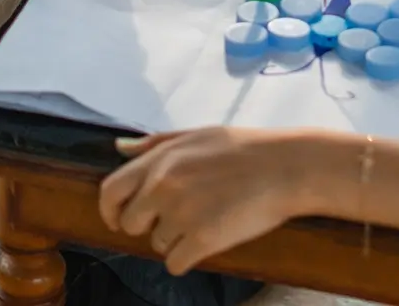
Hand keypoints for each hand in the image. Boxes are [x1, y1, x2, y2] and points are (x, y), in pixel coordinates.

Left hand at [99, 128, 307, 274]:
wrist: (288, 166)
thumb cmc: (245, 148)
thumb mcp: (198, 134)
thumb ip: (156, 143)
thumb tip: (119, 148)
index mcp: (161, 159)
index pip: (110, 191)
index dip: (112, 210)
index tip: (123, 218)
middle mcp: (164, 185)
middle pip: (132, 223)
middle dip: (150, 224)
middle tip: (181, 216)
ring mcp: (181, 213)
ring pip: (157, 244)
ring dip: (177, 239)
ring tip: (209, 216)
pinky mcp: (201, 240)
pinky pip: (176, 263)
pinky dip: (190, 256)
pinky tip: (213, 237)